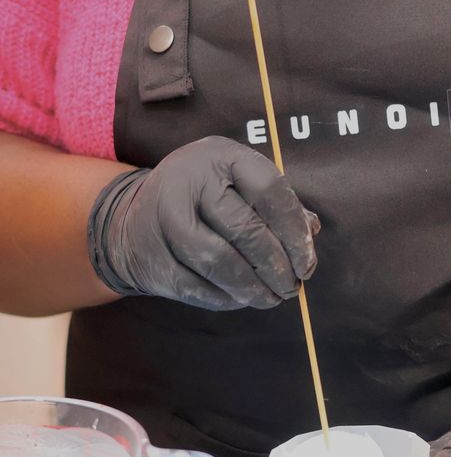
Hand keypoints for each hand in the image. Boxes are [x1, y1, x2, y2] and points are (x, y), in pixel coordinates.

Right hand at [87, 136, 318, 309]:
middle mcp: (190, 181)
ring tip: (272, 298)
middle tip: (292, 287)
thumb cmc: (204, 200)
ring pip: (220, 262)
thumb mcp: (238, 185)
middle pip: (245, 230)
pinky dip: (226, 299)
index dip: (294, 230)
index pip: (269, 189)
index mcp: (220, 156)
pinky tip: (243, 299)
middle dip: (276, 266)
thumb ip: (276, 205)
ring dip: (253, 288)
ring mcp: (166, 219)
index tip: (307, 262)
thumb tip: (311, 231)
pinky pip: (197, 286)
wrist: (132, 219)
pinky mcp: (153, 257)